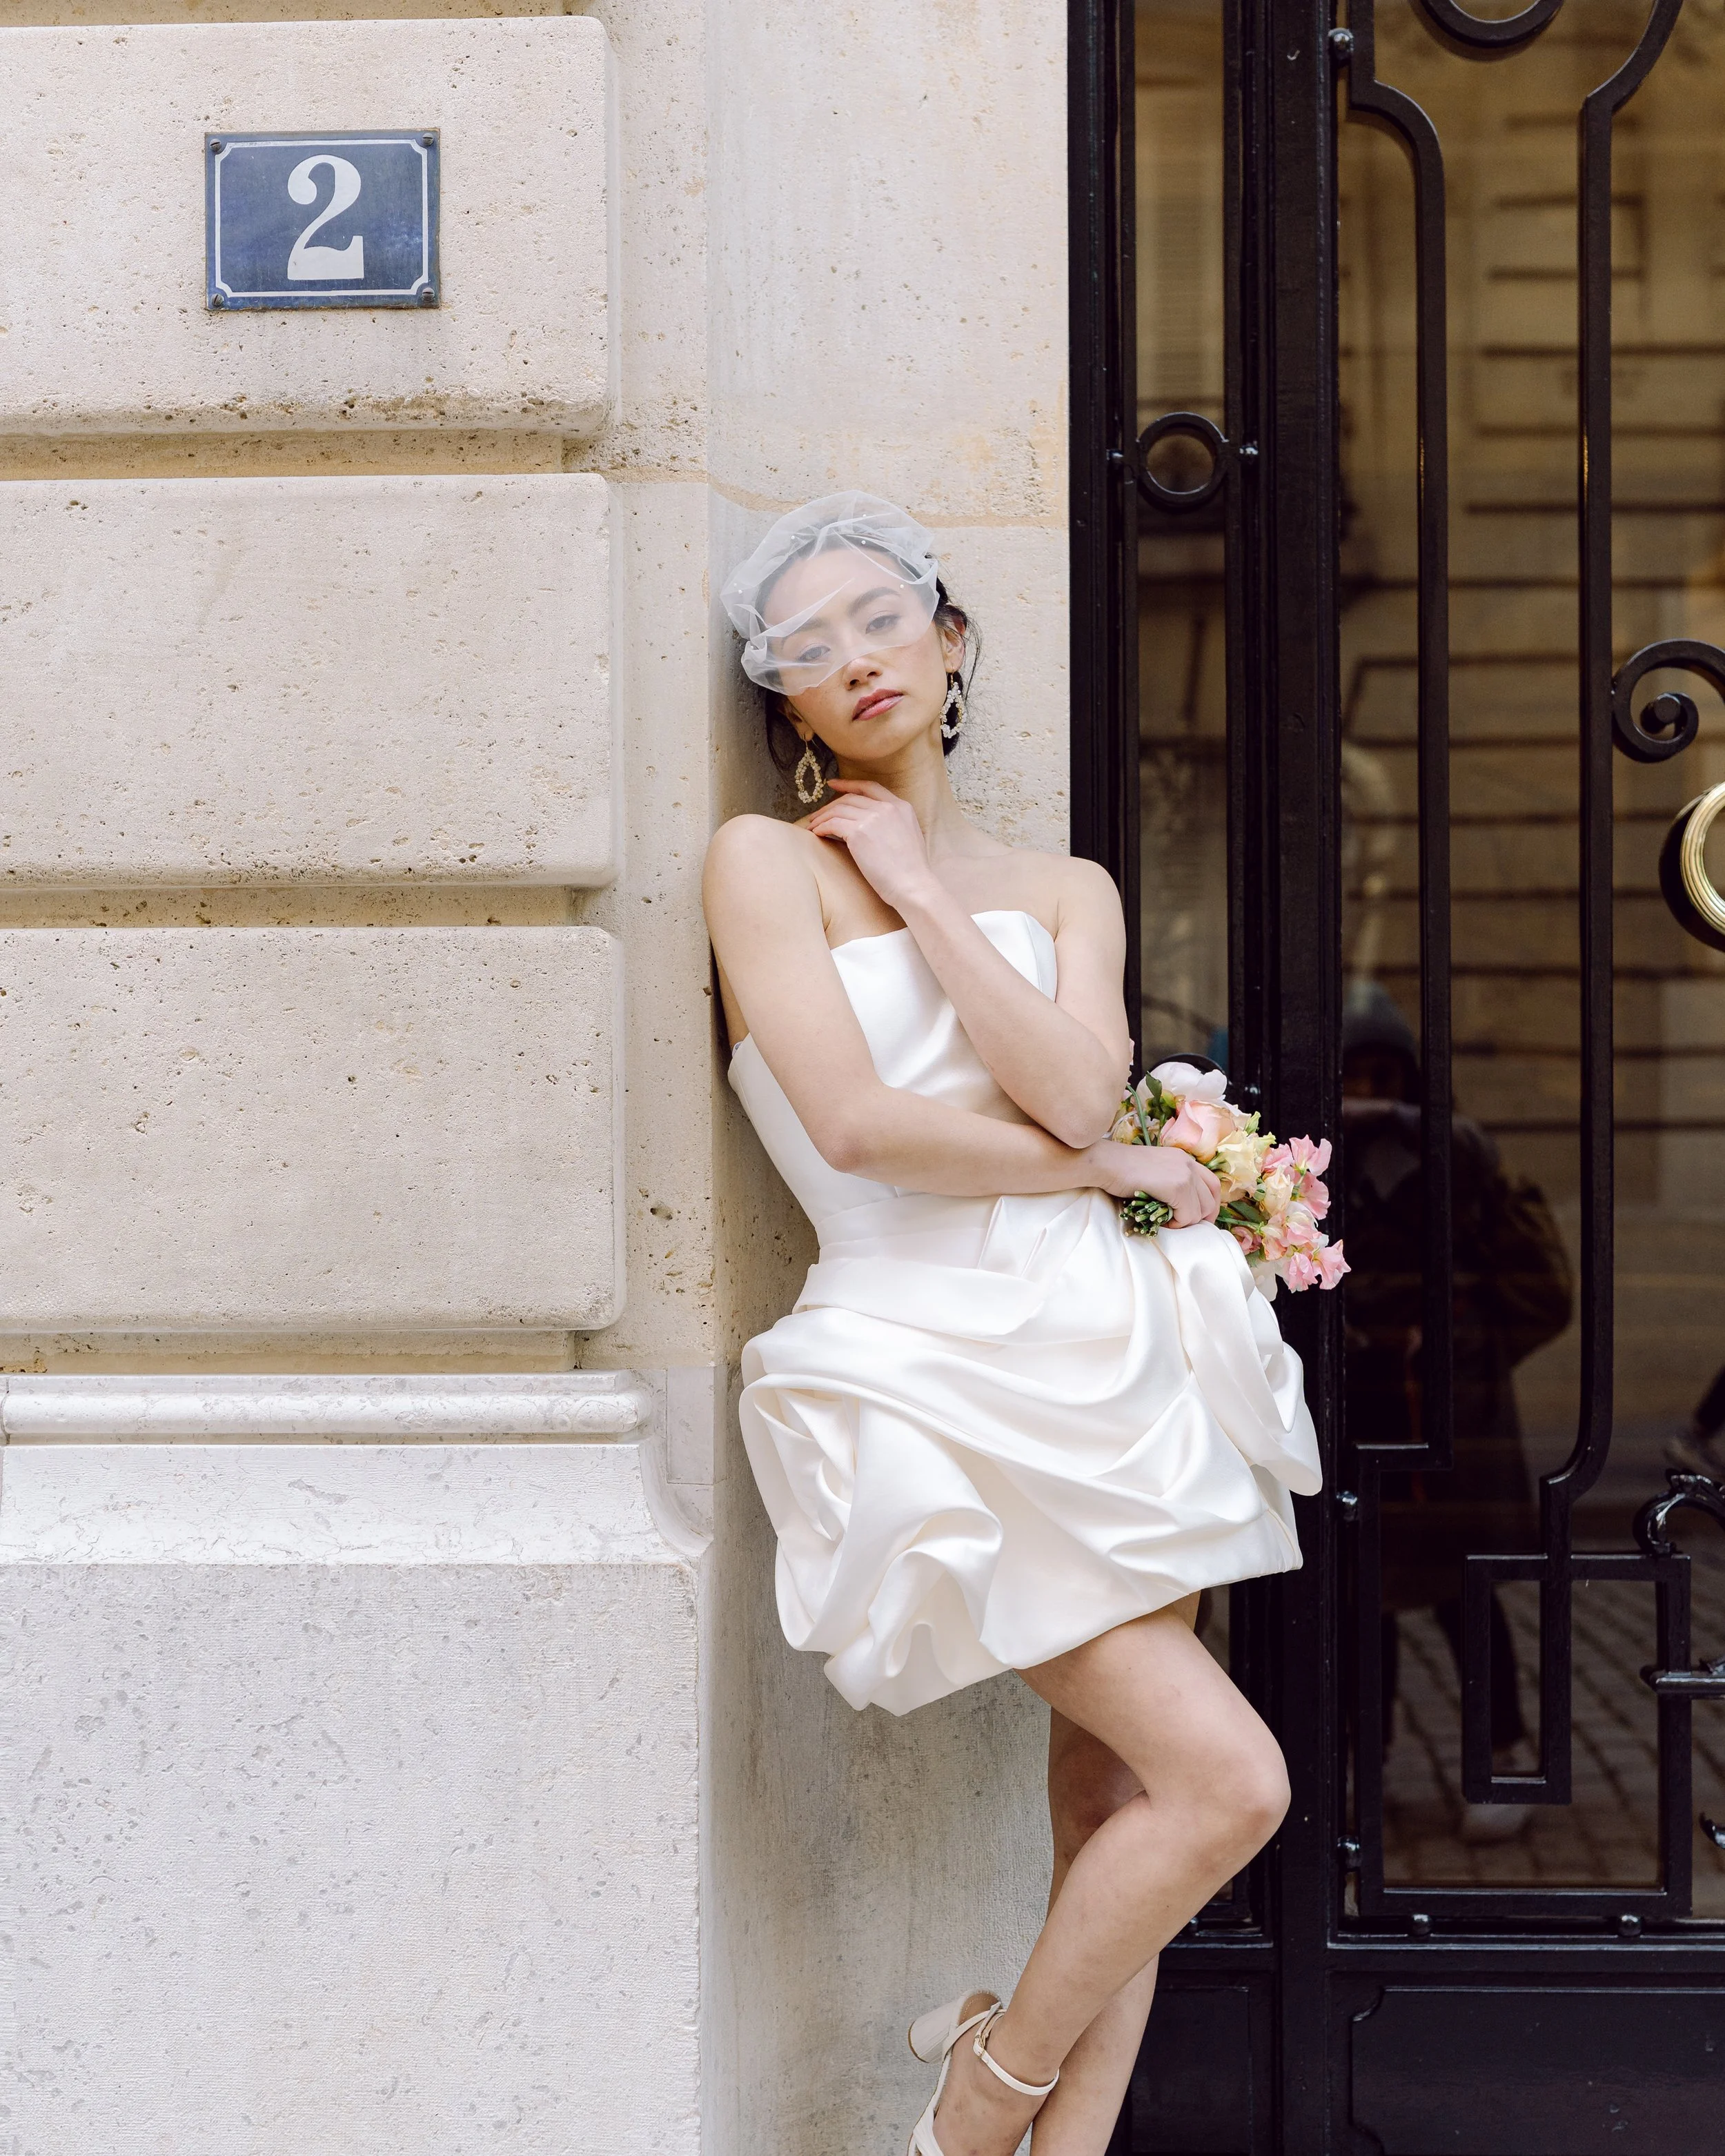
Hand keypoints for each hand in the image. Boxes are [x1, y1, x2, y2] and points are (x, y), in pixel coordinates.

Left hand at [804, 780, 939, 912]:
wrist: (913, 885)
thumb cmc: (911, 871)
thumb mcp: (909, 836)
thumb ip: (892, 824)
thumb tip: (870, 825)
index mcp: (901, 806)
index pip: (870, 787)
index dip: (849, 784)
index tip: (834, 784)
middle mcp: (887, 807)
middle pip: (851, 798)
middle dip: (830, 805)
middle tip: (817, 814)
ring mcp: (872, 818)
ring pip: (838, 809)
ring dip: (822, 817)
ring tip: (813, 826)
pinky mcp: (859, 833)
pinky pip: (833, 824)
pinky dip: (822, 827)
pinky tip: (817, 834)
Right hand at [1083, 1139, 1220, 1226]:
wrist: (1107, 1163)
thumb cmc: (1121, 1169)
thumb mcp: (1155, 1170)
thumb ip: (1171, 1180)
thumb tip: (1181, 1205)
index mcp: (1184, 1158)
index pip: (1212, 1184)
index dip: (1209, 1204)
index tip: (1198, 1217)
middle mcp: (1189, 1164)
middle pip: (1211, 1198)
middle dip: (1202, 1217)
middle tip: (1185, 1226)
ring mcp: (1185, 1175)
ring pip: (1201, 1210)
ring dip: (1186, 1221)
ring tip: (1168, 1222)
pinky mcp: (1178, 1187)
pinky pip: (1188, 1215)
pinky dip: (1177, 1224)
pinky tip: (1162, 1221)